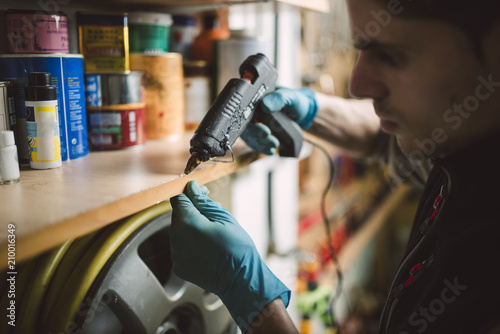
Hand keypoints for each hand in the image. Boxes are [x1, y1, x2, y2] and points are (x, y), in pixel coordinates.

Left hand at [170, 180, 289, 331]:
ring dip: (190, 227)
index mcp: (187, 223)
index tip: (200, 193)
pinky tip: (206, 247)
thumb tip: (191, 187)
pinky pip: (180, 247)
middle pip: (177, 215)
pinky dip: (190, 244)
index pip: (178, 199)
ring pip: (178, 231)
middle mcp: (176, 238)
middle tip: (210, 213)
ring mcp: (175, 254)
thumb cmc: (237, 247)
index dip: (189, 193)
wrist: (240, 279)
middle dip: (190, 210)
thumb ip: (203, 201)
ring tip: (211, 233)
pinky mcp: (178, 266)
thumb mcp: (223, 217)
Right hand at [241, 87, 317, 154]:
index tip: (265, 130)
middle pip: (246, 125)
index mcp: (257, 99)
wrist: (302, 113)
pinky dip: (261, 148)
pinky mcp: (260, 133)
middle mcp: (253, 111)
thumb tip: (264, 105)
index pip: (245, 110)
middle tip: (269, 137)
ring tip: (274, 145)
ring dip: (260, 143)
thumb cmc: (296, 102)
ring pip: (250, 136)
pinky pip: (255, 142)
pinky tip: (270, 150)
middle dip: (256, 134)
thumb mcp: (290, 97)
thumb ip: (279, 98)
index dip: (251, 122)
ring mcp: (255, 123)